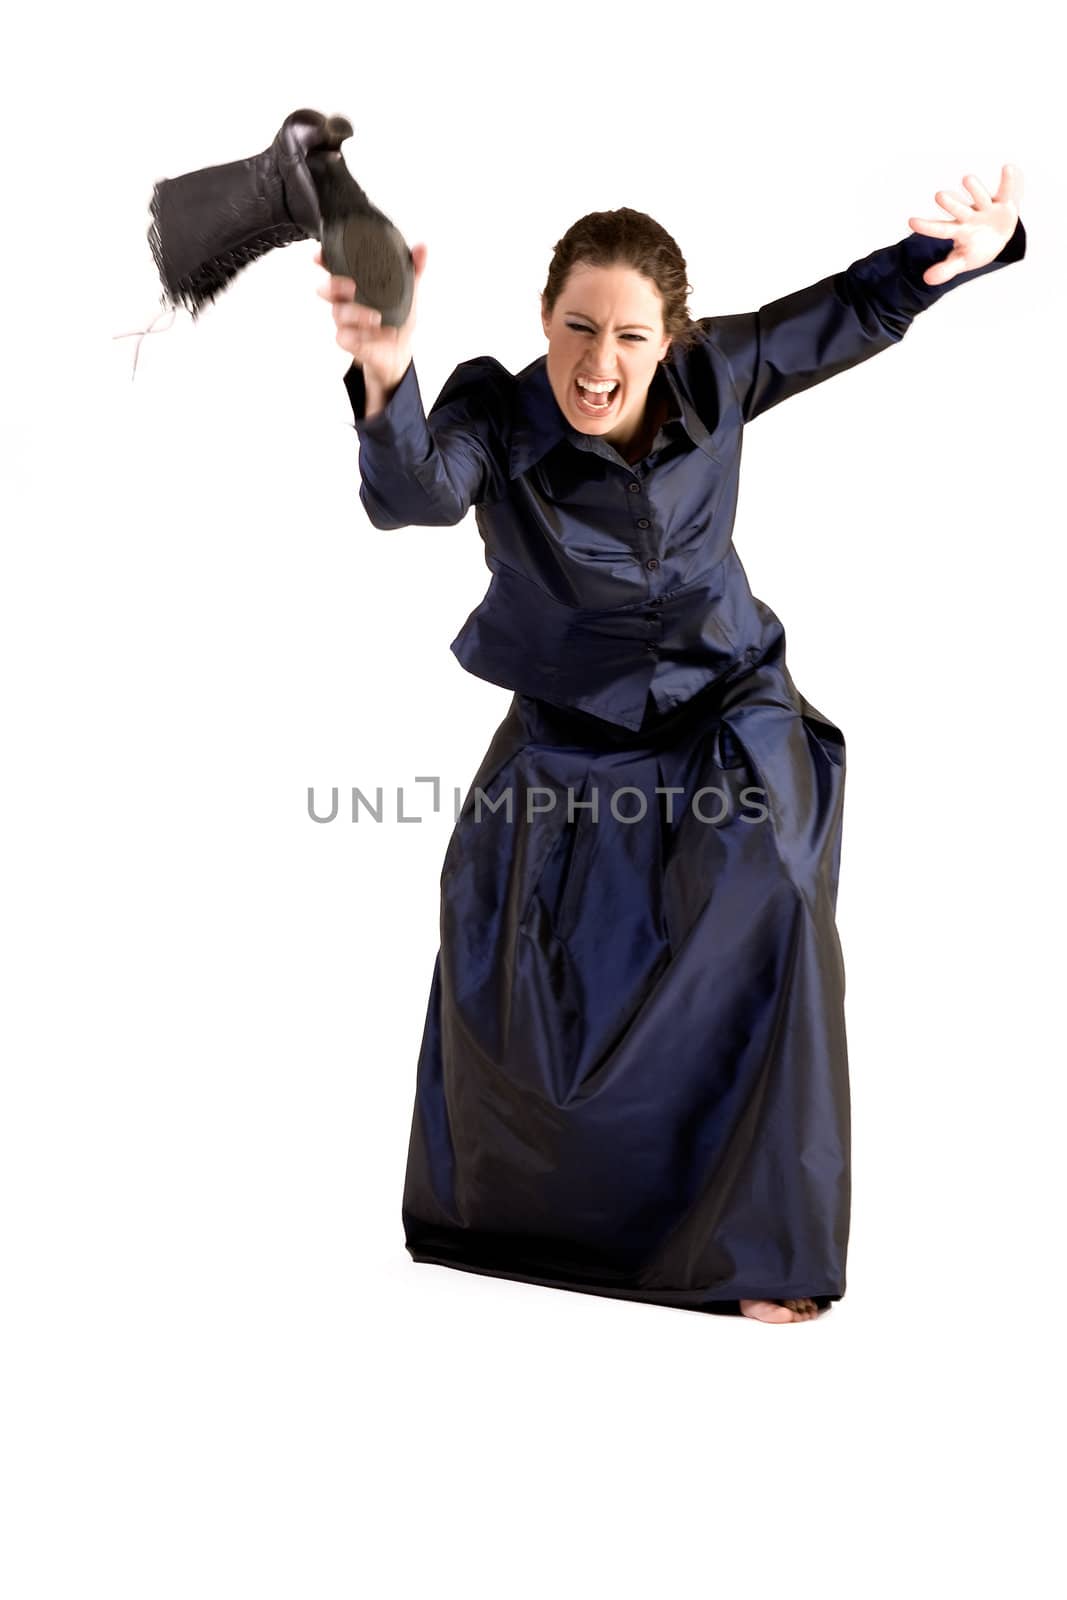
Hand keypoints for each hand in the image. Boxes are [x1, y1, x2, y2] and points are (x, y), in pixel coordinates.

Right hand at [314, 240, 427, 391]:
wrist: (399, 349)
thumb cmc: (397, 316)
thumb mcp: (409, 290)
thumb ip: (414, 268)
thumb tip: (422, 248)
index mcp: (355, 283)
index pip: (334, 267)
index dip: (324, 260)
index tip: (321, 256)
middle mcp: (345, 301)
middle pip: (326, 289)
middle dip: (335, 285)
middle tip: (353, 286)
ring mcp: (344, 321)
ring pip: (338, 313)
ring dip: (357, 314)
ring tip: (377, 318)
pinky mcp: (347, 340)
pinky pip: (345, 336)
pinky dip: (363, 335)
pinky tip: (380, 333)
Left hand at [908, 164, 1023, 285]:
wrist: (999, 237)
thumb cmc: (976, 248)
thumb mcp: (963, 261)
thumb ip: (946, 269)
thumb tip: (927, 280)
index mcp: (958, 231)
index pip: (941, 229)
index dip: (927, 227)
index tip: (911, 222)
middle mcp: (969, 216)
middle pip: (959, 210)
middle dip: (950, 204)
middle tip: (938, 196)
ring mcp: (986, 208)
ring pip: (980, 198)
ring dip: (975, 189)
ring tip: (966, 179)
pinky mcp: (1003, 203)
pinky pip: (1006, 191)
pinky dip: (1008, 180)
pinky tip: (1008, 168)